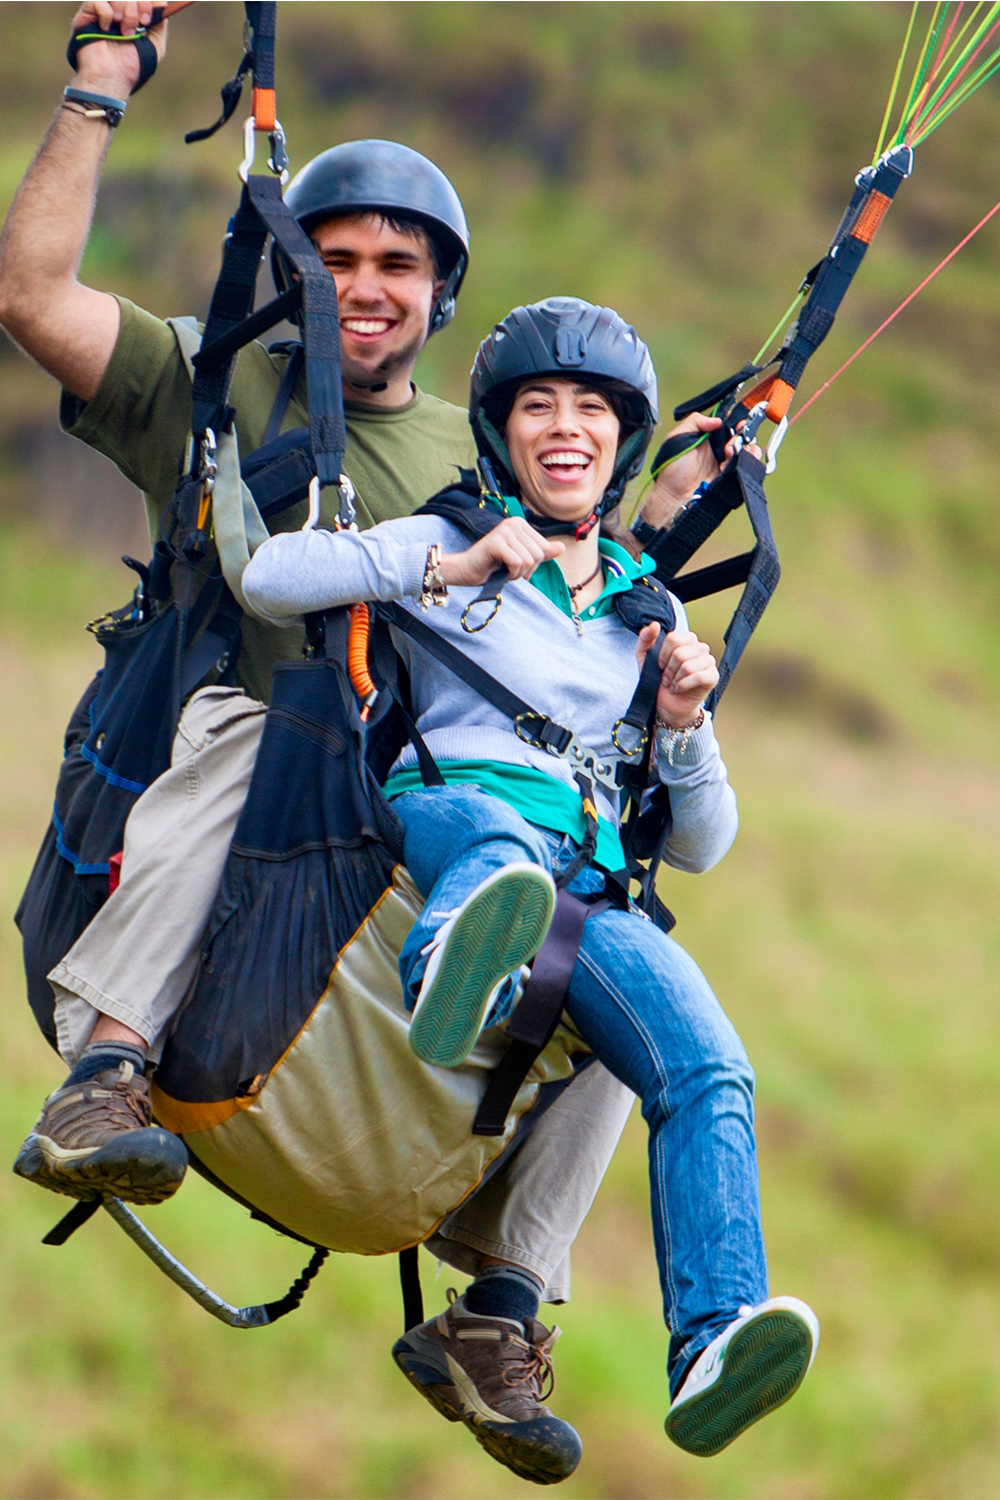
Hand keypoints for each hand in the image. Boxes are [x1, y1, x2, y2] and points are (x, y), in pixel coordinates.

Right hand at [70, 2, 167, 95]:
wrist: (111, 78)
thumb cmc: (131, 67)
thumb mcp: (154, 46)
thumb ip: (160, 23)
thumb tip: (161, 2)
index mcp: (134, 14)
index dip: (148, 0)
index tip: (148, 19)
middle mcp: (119, 9)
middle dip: (139, 6)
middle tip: (139, 26)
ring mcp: (103, 9)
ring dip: (126, 12)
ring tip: (124, 32)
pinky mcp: (87, 12)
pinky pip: (98, 0)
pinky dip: (107, 14)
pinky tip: (107, 29)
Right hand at [438, 517, 563, 587]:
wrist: (467, 570)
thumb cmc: (493, 565)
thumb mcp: (522, 559)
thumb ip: (542, 553)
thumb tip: (563, 548)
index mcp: (521, 523)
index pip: (544, 548)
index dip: (534, 564)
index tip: (517, 564)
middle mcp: (513, 522)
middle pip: (538, 554)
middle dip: (527, 569)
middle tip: (510, 569)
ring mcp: (504, 530)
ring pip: (528, 560)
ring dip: (518, 573)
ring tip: (504, 570)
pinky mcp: (496, 542)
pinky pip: (517, 563)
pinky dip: (511, 573)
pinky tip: (500, 571)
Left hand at [636, 624, 718, 728]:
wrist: (666, 704)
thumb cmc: (657, 679)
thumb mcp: (645, 658)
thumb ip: (645, 639)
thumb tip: (655, 624)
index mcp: (686, 639)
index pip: (673, 638)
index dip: (662, 655)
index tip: (660, 666)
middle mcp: (700, 647)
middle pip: (679, 652)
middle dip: (668, 669)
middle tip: (666, 678)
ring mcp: (709, 661)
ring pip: (687, 665)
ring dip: (675, 679)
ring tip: (673, 684)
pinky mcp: (713, 676)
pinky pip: (698, 676)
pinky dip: (683, 685)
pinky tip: (679, 689)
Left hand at [639, 413, 761, 530]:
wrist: (675, 497)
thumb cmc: (671, 470)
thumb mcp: (677, 437)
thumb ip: (694, 421)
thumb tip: (716, 420)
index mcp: (708, 436)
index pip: (729, 423)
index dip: (737, 421)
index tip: (739, 424)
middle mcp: (719, 448)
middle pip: (742, 435)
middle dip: (740, 437)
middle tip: (728, 447)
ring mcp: (727, 463)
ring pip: (748, 450)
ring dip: (744, 450)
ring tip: (729, 457)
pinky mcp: (732, 477)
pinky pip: (749, 467)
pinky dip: (749, 462)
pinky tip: (733, 466)